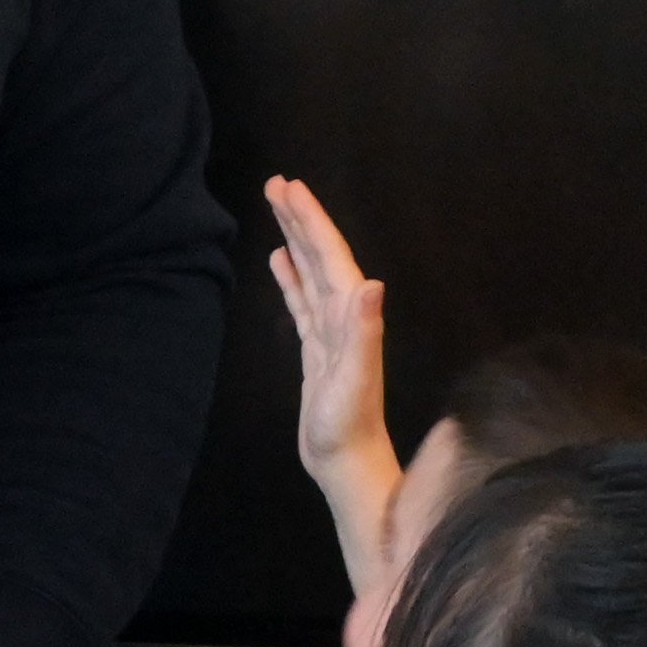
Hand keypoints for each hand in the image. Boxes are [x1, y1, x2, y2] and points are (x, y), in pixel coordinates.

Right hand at [267, 175, 401, 589]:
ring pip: (310, 273)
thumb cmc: (349, 426)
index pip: (330, 257)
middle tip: (275, 184)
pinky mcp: (317, 349)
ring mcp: (330, 332)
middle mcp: (344, 316)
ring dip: (294, 241)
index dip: (311, 221)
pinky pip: (301, 301)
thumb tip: (371, 283)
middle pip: (320, 256)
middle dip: (299, 219)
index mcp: (350, 315)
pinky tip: (279, 261)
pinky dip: (291, 277)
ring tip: (276, 209)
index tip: (289, 188)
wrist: (348, 462)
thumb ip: (364, 332)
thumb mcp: (355, 379)